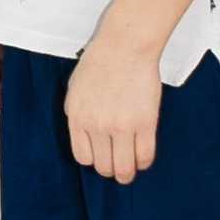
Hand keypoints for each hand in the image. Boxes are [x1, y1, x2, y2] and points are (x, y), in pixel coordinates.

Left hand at [64, 34, 162, 181]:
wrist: (124, 48)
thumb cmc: (99, 64)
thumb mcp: (74, 91)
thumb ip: (76, 115)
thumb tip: (83, 137)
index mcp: (77, 118)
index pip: (83, 157)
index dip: (93, 160)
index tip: (101, 156)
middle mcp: (97, 126)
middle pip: (103, 166)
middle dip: (110, 169)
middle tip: (117, 165)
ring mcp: (121, 126)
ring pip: (124, 167)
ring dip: (127, 172)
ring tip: (130, 167)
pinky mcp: (145, 123)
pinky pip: (145, 156)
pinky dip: (143, 162)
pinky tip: (142, 158)